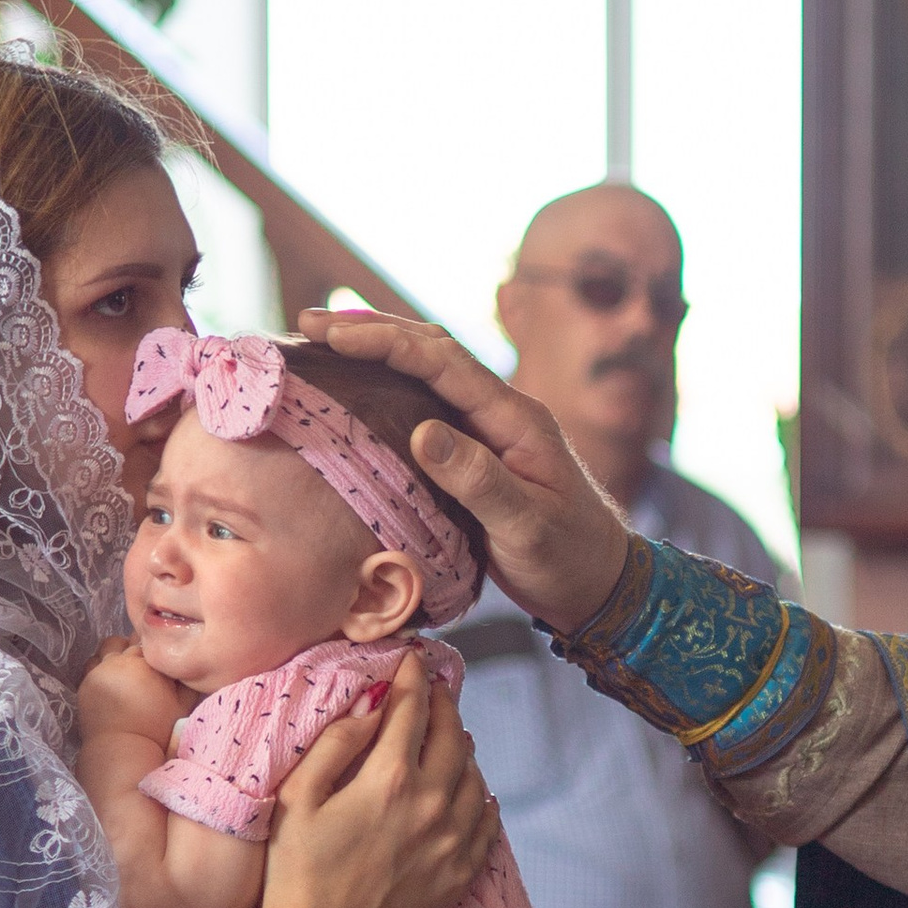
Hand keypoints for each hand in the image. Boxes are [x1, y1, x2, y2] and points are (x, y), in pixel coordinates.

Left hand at [78, 642, 184, 749]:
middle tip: (144, 666)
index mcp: (146, 661)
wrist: (122, 747)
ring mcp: (100, 669)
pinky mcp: (85, 681)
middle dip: (137, 650)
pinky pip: (92, 662)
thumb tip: (186, 662)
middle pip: (129, 641)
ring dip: (117, 651)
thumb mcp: (182, 704)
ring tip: (124, 668)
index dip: (156, 648)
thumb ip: (186, 679)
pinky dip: (101, 665)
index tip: (159, 659)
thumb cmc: (157, 728)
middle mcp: (121, 659)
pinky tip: (109, 678)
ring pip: (108, 646)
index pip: (151, 640)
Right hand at [236, 654, 498, 907]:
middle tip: (434, 692)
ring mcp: (454, 842)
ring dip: (463, 748)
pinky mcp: (462, 874)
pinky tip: (471, 791)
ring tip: (449, 737)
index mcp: (390, 779)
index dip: (414, 678)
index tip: (413, 659)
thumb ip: (336, 744)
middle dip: (444, 706)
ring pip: (474, 775)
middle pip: (453, 736)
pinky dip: (482, 798)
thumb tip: (372, 707)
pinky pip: (487, 823)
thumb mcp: (298, 798)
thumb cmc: (296, 873)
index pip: (414, 710)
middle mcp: (433, 804)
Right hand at [291, 307, 632, 630]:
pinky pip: (426, 404)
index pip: (445, 363)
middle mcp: (500, 412)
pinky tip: (356, 390)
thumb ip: (479, 481)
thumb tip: (423, 432)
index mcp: (515, 418)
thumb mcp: (526, 527)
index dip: (388, 343)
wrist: (600, 582)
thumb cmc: (568, 558)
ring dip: (378, 350)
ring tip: (322, 340)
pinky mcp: (475, 451)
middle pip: (432, 351)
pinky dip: (388, 386)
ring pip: (427, 372)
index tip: (336, 336)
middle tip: (308, 325)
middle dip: (371, 331)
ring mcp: (488, 429)